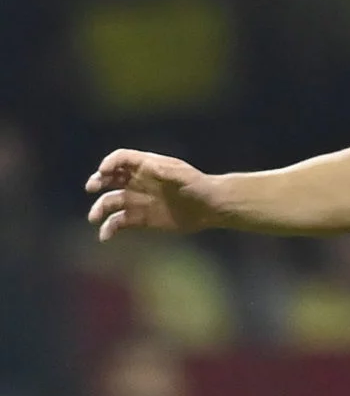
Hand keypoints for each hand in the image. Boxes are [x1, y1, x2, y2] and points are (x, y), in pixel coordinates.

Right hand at [87, 149, 221, 238]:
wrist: (210, 208)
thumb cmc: (199, 186)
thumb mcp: (185, 176)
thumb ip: (166, 172)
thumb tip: (149, 166)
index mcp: (146, 166)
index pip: (121, 159)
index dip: (110, 163)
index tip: (104, 172)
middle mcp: (137, 181)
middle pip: (110, 178)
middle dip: (98, 181)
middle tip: (92, 188)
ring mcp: (137, 200)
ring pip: (111, 202)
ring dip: (100, 209)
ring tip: (94, 218)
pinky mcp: (141, 218)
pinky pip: (120, 222)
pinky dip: (110, 228)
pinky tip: (105, 236)